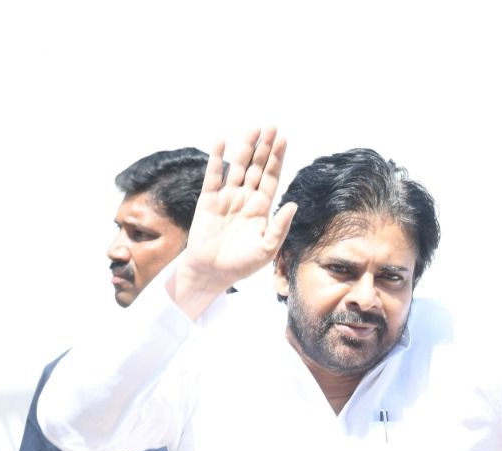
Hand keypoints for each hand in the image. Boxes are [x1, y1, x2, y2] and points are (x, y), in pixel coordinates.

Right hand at [173, 127, 296, 315]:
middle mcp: (245, 198)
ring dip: (245, 148)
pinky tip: (221, 142)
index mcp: (261, 209)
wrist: (212, 273)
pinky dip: (217, 159)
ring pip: (238, 167)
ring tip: (253, 129)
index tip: (282, 140)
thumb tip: (293, 204)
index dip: (276, 159)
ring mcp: (227, 197)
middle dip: (264, 148)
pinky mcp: (208, 200)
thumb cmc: (241, 264)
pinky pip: (213, 175)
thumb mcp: (266, 250)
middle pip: (256, 167)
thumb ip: (279, 228)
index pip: (270, 178)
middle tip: (272, 126)